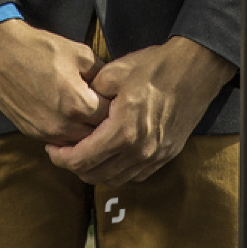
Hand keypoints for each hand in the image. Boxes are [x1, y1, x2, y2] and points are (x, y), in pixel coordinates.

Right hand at [0, 19, 109, 144]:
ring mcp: (45, 132)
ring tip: (88, 114)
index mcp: (77, 104)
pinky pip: (58, 141)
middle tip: (106, 108)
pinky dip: (67, 134)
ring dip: (86, 132)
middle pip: (96, 136)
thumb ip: (101, 74)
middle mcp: (62, 125)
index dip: (116, 107)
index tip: (117, 99)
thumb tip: (114, 86)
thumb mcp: (79, 53)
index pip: (110, 118)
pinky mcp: (31, 133)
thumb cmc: (39, 48)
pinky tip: (69, 118)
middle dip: (104, 124)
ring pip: (77, 144)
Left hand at [45, 37, 235, 185]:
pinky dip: (117, 171)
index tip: (51, 148)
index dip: (61, 158)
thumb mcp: (114, 72)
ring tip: (84, 154)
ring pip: (115, 179)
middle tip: (64, 151)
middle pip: (95, 175)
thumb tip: (74, 103)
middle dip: (74, 167)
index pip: (82, 159)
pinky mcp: (166, 155)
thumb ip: (90, 93)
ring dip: (95, 171)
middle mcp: (139, 151)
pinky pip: (134, 176)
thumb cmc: (155, 68)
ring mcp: (154, 156)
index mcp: (122, 131)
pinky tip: (110, 156)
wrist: (195, 70)